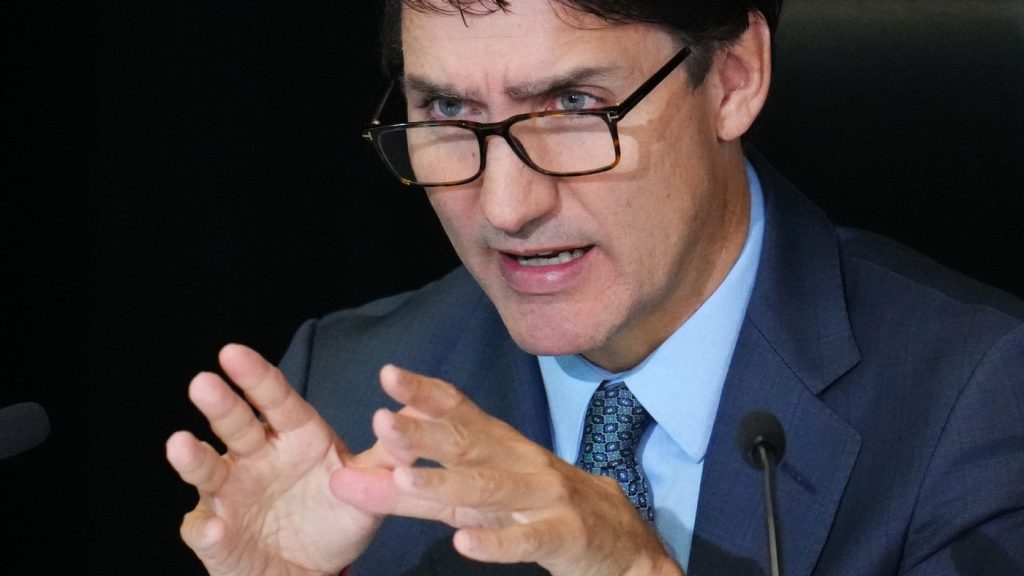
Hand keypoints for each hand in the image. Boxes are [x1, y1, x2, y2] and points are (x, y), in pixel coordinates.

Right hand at [166, 344, 383, 574]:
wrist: (319, 570)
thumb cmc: (338, 516)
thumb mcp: (369, 485)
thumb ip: (390, 452)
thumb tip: (420, 407)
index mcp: (294, 438)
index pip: (277, 402)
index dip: (256, 378)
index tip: (233, 352)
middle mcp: (256, 459)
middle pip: (236, 427)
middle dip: (220, 404)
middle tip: (204, 382)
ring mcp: (231, 496)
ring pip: (207, 471)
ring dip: (194, 458)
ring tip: (180, 444)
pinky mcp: (219, 537)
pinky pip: (206, 531)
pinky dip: (206, 529)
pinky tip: (212, 526)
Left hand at [330, 365, 682, 575]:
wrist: (618, 541)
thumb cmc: (534, 508)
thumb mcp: (473, 497)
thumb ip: (409, 492)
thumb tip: (341, 480)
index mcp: (498, 444)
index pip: (459, 410)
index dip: (424, 392)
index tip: (387, 375)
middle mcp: (520, 461)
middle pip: (469, 443)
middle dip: (425, 432)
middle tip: (380, 421)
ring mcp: (545, 497)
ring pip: (492, 489)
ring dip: (448, 483)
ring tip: (405, 477)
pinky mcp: (564, 535)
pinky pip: (528, 539)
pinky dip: (496, 542)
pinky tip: (464, 543)